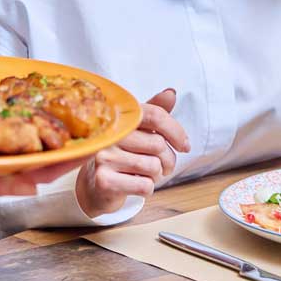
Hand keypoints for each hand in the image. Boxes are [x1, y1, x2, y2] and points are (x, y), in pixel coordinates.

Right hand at [75, 88, 190, 218]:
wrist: (96, 186)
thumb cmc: (123, 157)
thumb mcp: (139, 133)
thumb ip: (155, 114)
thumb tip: (171, 92)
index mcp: (120, 118)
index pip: (155, 115)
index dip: (176, 131)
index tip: (185, 146)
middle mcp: (110, 134)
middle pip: (158, 144)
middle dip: (168, 160)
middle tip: (162, 166)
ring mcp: (104, 156)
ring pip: (153, 166)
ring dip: (157, 175)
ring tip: (145, 174)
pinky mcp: (104, 180)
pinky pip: (144, 185)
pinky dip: (147, 188)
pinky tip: (134, 184)